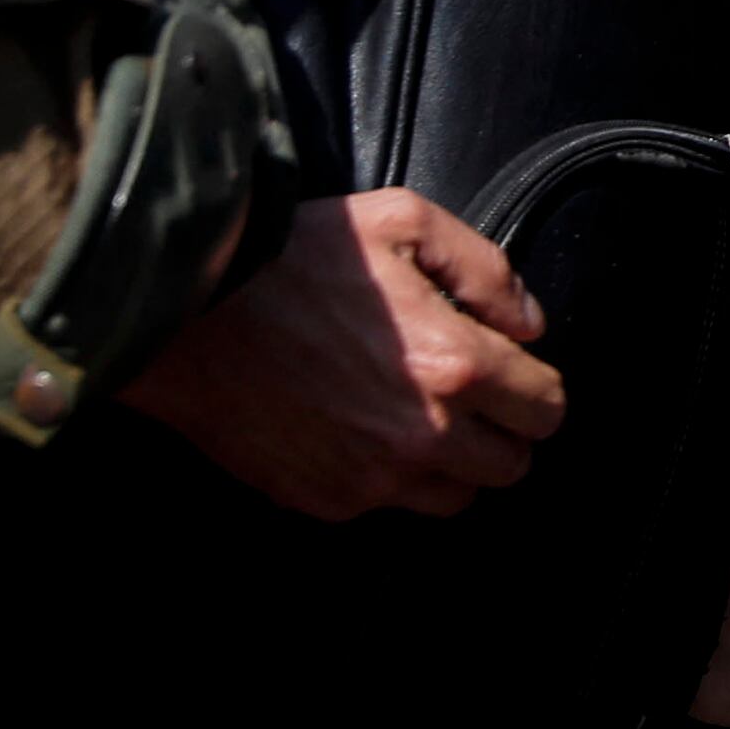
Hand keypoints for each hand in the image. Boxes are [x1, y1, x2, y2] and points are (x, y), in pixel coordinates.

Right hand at [122, 190, 565, 520]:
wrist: (184, 308)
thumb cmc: (289, 257)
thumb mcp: (402, 221)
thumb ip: (484, 271)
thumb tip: (529, 324)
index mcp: (454, 366)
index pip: (546, 409)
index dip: (534, 386)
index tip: (509, 371)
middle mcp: (422, 435)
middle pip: (511, 467)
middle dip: (501, 431)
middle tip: (467, 397)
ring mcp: (371, 477)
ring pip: (454, 498)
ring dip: (449, 464)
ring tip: (413, 415)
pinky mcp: (323, 499)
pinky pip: (385, 507)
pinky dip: (385, 477)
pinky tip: (357, 428)